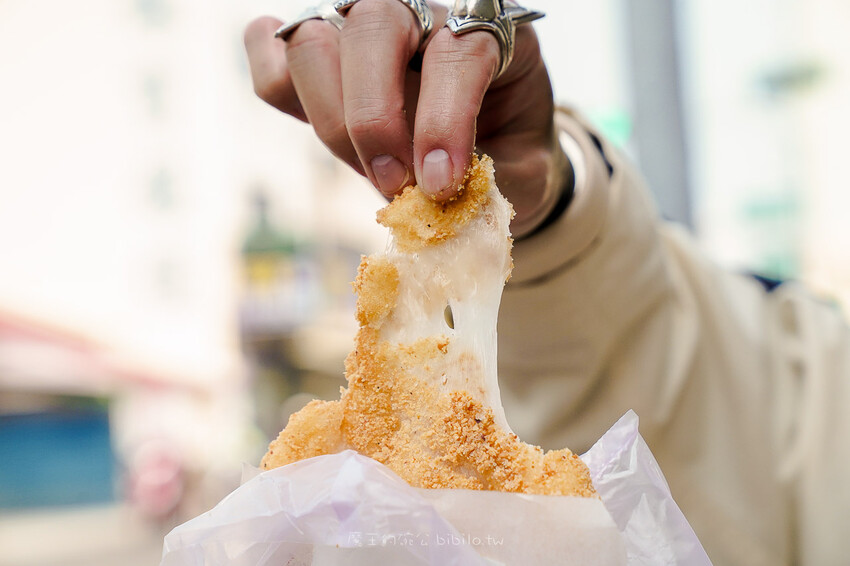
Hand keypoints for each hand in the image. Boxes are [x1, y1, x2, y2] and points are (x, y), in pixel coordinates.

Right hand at [244, 0, 568, 237]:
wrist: (498, 154)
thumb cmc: (508, 159)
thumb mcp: (521, 175)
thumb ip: (491, 187)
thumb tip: (439, 209)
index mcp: (491, 32)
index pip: (458, 51)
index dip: (443, 120)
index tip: (439, 184)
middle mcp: (424, 12)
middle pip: (374, 25)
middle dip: (374, 120)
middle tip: (394, 185)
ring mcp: (366, 28)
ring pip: (314, 40)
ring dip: (332, 120)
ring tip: (371, 174)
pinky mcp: (324, 54)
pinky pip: (273, 50)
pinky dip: (276, 82)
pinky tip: (314, 119)